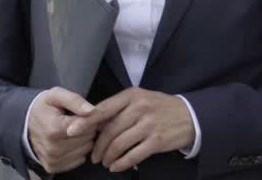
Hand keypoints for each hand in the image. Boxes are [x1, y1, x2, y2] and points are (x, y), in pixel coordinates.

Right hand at [27, 87, 96, 174]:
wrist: (25, 123)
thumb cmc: (44, 107)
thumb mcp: (56, 95)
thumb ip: (75, 101)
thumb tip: (92, 111)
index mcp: (54, 129)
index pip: (87, 126)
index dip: (88, 117)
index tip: (82, 112)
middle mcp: (53, 148)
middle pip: (88, 138)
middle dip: (87, 128)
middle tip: (76, 121)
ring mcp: (52, 159)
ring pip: (86, 149)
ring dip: (84, 140)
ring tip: (73, 131)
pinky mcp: (53, 167)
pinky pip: (79, 160)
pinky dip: (78, 151)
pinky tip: (70, 141)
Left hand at [65, 88, 194, 172]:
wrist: (190, 115)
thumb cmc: (160, 108)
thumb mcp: (141, 99)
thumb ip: (119, 109)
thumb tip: (94, 124)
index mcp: (132, 95)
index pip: (103, 109)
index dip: (85, 121)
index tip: (71, 131)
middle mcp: (139, 108)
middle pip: (109, 131)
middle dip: (97, 147)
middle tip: (93, 157)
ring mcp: (149, 124)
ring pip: (119, 145)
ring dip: (108, 157)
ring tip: (105, 162)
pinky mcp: (157, 140)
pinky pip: (133, 155)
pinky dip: (121, 163)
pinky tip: (117, 166)